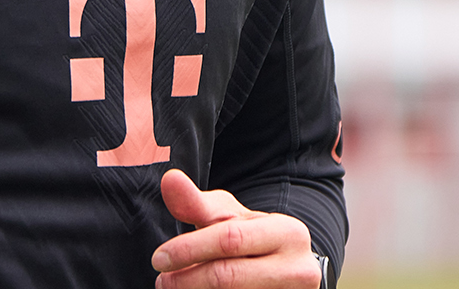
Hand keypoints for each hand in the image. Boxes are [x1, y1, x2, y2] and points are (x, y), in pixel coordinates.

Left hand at [150, 169, 321, 288]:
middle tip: (163, 281)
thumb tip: (169, 179)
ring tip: (176, 287)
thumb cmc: (252, 241)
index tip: (159, 258)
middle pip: (228, 276)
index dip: (189, 249)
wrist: (290, 275)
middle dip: (187, 279)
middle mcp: (299, 269)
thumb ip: (198, 203)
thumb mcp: (232, 219)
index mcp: (288, 233)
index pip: (230, 239)